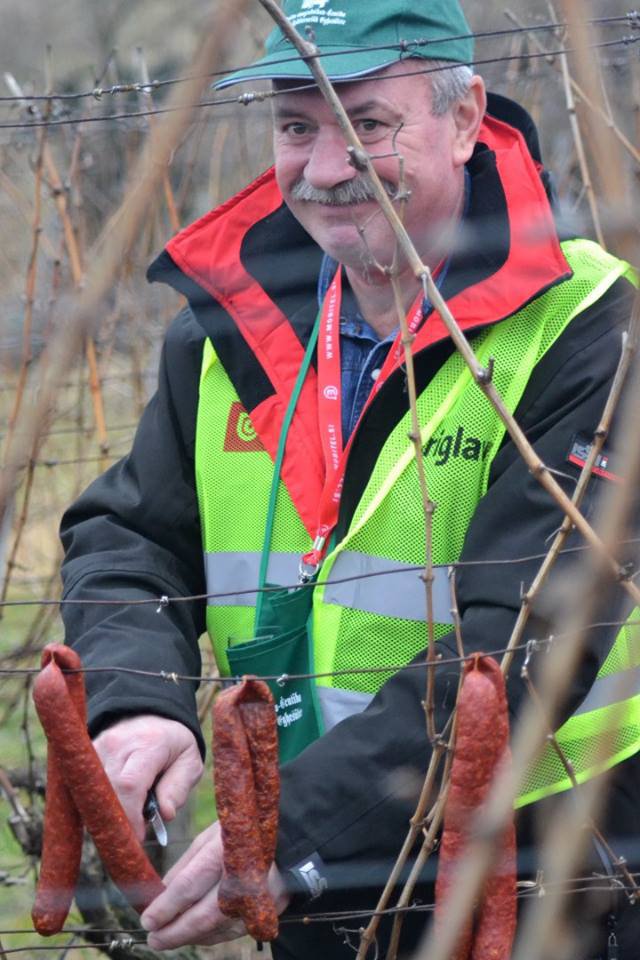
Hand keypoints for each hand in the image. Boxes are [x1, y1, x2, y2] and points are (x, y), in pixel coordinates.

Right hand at [92, 714, 202, 840]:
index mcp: (149, 743)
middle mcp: (117, 743)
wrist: (152, 715)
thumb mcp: (189, 761)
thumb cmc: (174, 743)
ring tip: (127, 813)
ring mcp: (97, 747)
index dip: (130, 817)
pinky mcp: (85, 754)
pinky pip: (85, 787)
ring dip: (107, 811)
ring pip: (92, 793)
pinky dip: (98, 802)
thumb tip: (165, 814)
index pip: (130, 785)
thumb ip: (179, 787)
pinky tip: (113, 805)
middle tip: (132, 834)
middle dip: (118, 820)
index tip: (137, 838)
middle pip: (107, 793)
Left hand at [140, 821, 290, 948]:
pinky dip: (210, 935)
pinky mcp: (266, 913)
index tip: (147, 919)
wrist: (291, 839)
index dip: (166, 907)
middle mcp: (243, 878)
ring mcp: (257, 900)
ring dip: (189, 937)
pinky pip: (232, 931)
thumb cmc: (243, 832)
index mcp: (226, 852)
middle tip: (153, 939)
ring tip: (167, 938)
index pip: (189, 886)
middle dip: (174, 931)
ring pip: (216, 929)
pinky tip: (194, 935)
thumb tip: (160, 893)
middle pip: (203, 916)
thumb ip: (185, 866)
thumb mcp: (210, 836)